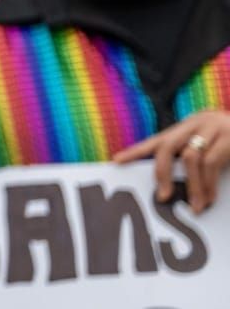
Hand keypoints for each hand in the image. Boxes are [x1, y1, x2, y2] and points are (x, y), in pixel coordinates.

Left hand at [115, 109, 229, 211]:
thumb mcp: (210, 147)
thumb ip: (192, 158)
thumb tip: (170, 186)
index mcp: (188, 126)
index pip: (157, 139)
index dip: (136, 151)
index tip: (117, 161)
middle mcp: (197, 123)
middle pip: (168, 146)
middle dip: (161, 172)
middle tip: (162, 197)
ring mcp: (213, 128)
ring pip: (191, 158)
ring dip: (192, 186)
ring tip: (196, 207)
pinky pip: (212, 163)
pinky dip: (209, 184)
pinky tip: (210, 199)